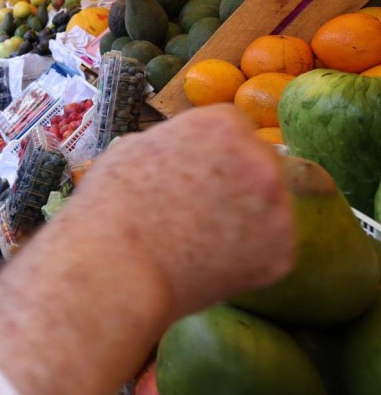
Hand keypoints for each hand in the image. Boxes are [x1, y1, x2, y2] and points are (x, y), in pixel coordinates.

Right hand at [66, 104, 294, 317]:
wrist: (119, 269)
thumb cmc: (112, 205)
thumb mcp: (134, 148)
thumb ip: (174, 142)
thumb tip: (185, 150)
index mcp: (222, 126)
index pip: (233, 125)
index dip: (210, 148)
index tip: (191, 169)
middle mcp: (260, 160)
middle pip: (259, 160)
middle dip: (236, 177)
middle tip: (200, 205)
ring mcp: (278, 209)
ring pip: (269, 203)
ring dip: (247, 213)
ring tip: (202, 235)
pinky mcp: (282, 253)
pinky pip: (269, 246)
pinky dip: (248, 253)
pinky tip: (212, 259)